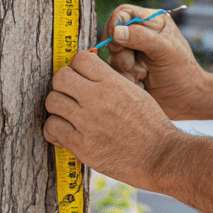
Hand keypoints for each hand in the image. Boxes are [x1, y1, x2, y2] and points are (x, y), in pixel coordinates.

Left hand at [43, 49, 178, 189]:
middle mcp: (98, 99)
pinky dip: (54, 129)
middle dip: (62, 84)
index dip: (77, 66)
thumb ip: (111, 81)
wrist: (160, 155)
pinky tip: (65, 132)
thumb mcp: (135, 92)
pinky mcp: (81, 145)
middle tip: (70, 94)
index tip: (80, 76)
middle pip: (60, 77)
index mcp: (113, 83)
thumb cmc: (151, 124)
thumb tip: (90, 73)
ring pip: (52, 101)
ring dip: (57, 106)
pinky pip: (51, 128)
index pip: (80, 58)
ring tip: (67, 114)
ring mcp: (87, 122)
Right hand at [105, 4, 212, 118]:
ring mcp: (132, 54)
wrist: (186, 101)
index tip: (118, 41)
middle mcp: (140, 35)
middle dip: (121, 52)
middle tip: (133, 63)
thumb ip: (142, 38)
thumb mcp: (166, 51)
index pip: (122, 13)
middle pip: (112, 36)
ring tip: (144, 75)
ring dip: (125, 69)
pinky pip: (114, 73)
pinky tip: (141, 84)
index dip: (115, 25)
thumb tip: (116, 31)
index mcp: (152, 22)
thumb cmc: (182, 72)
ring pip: (112, 56)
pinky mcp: (127, 71)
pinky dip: (126, 79)